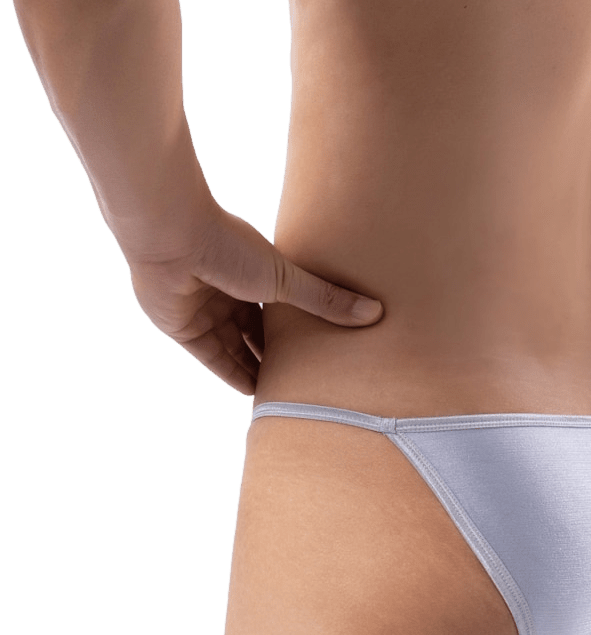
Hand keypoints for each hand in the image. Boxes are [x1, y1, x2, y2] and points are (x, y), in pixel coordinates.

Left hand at [126, 203, 383, 396]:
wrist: (173, 240)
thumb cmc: (229, 247)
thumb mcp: (286, 279)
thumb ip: (326, 300)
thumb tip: (374, 312)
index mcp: (253, 274)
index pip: (278, 311)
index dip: (296, 332)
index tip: (320, 352)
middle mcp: (228, 294)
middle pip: (257, 333)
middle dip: (278, 354)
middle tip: (307, 379)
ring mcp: (205, 313)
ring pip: (236, 350)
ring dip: (257, 370)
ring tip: (286, 393)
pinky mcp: (184, 330)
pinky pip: (214, 361)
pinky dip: (233, 376)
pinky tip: (254, 394)